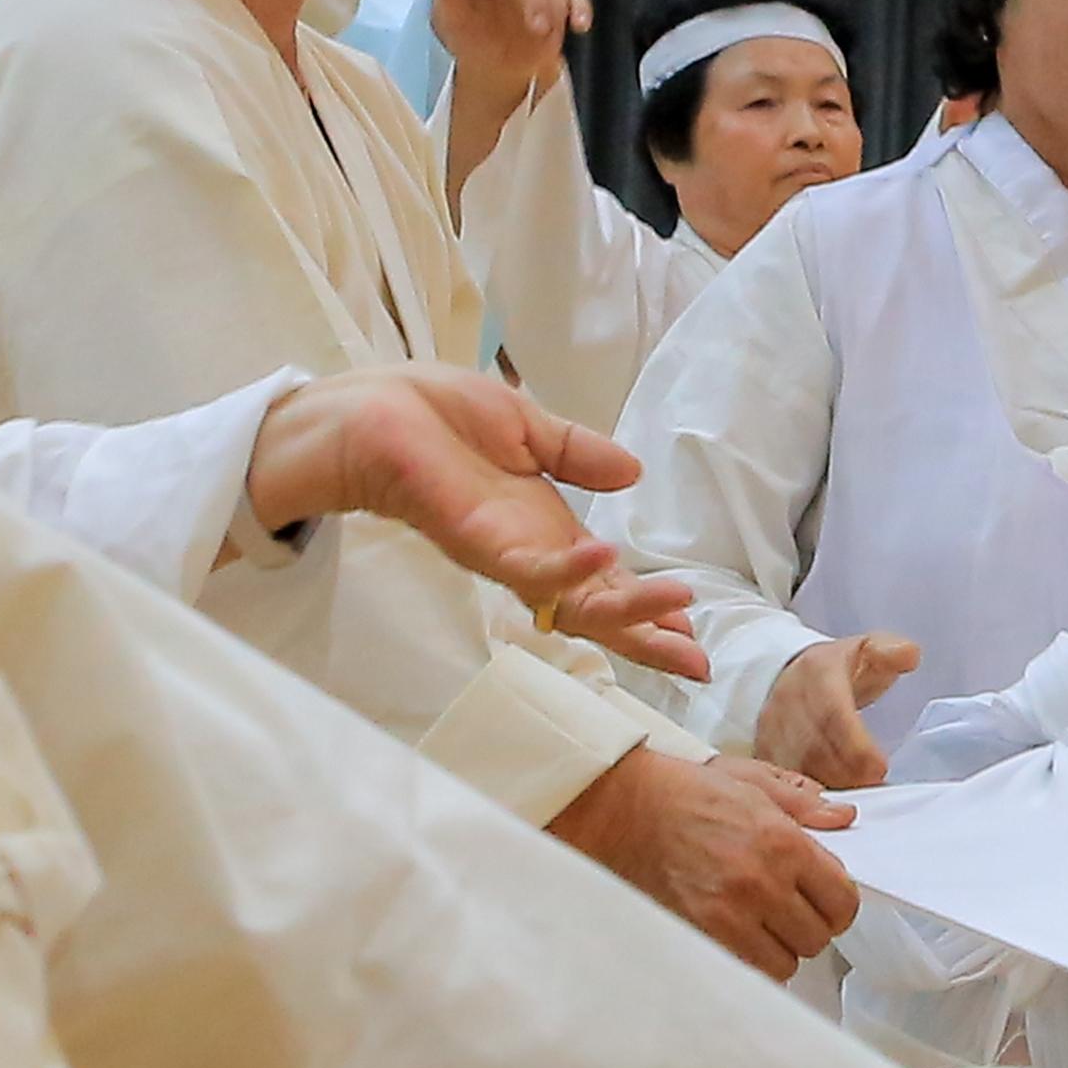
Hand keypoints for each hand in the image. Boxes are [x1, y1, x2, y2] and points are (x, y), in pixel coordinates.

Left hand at [246, 365, 696, 671]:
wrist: (369, 409)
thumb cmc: (435, 417)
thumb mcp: (526, 428)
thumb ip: (578, 454)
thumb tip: (634, 474)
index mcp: (544, 532)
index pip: (605, 584)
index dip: (647, 606)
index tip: (693, 627)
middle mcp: (528, 555)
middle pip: (596, 612)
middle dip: (649, 636)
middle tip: (698, 658)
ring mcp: (502, 554)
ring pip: (570, 602)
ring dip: (627, 609)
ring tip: (678, 605)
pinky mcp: (474, 541)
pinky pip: (527, 567)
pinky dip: (569, 567)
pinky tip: (607, 555)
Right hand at [550, 738, 858, 972]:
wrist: (624, 811)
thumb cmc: (685, 795)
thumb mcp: (751, 785)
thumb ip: (803, 805)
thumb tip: (844, 817)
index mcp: (783, 844)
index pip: (842, 901)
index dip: (838, 905)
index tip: (825, 901)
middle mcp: (761, 883)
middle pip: (818, 937)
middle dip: (811, 927)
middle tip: (793, 912)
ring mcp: (729, 915)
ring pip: (785, 963)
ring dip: (780, 949)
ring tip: (764, 926)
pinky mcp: (700, 934)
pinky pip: (747, 970)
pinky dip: (750, 961)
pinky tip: (741, 938)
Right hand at [757, 631, 915, 789]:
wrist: (787, 673)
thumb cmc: (836, 670)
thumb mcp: (866, 649)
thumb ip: (890, 651)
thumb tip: (909, 654)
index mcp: (817, 672)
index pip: (833, 712)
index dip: (856, 744)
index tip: (880, 766)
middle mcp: (788, 700)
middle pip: (814, 746)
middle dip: (848, 773)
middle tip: (877, 786)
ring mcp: (772, 727)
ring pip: (798, 766)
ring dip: (831, 786)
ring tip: (860, 798)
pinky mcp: (765, 749)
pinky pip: (783, 777)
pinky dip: (809, 795)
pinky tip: (833, 805)